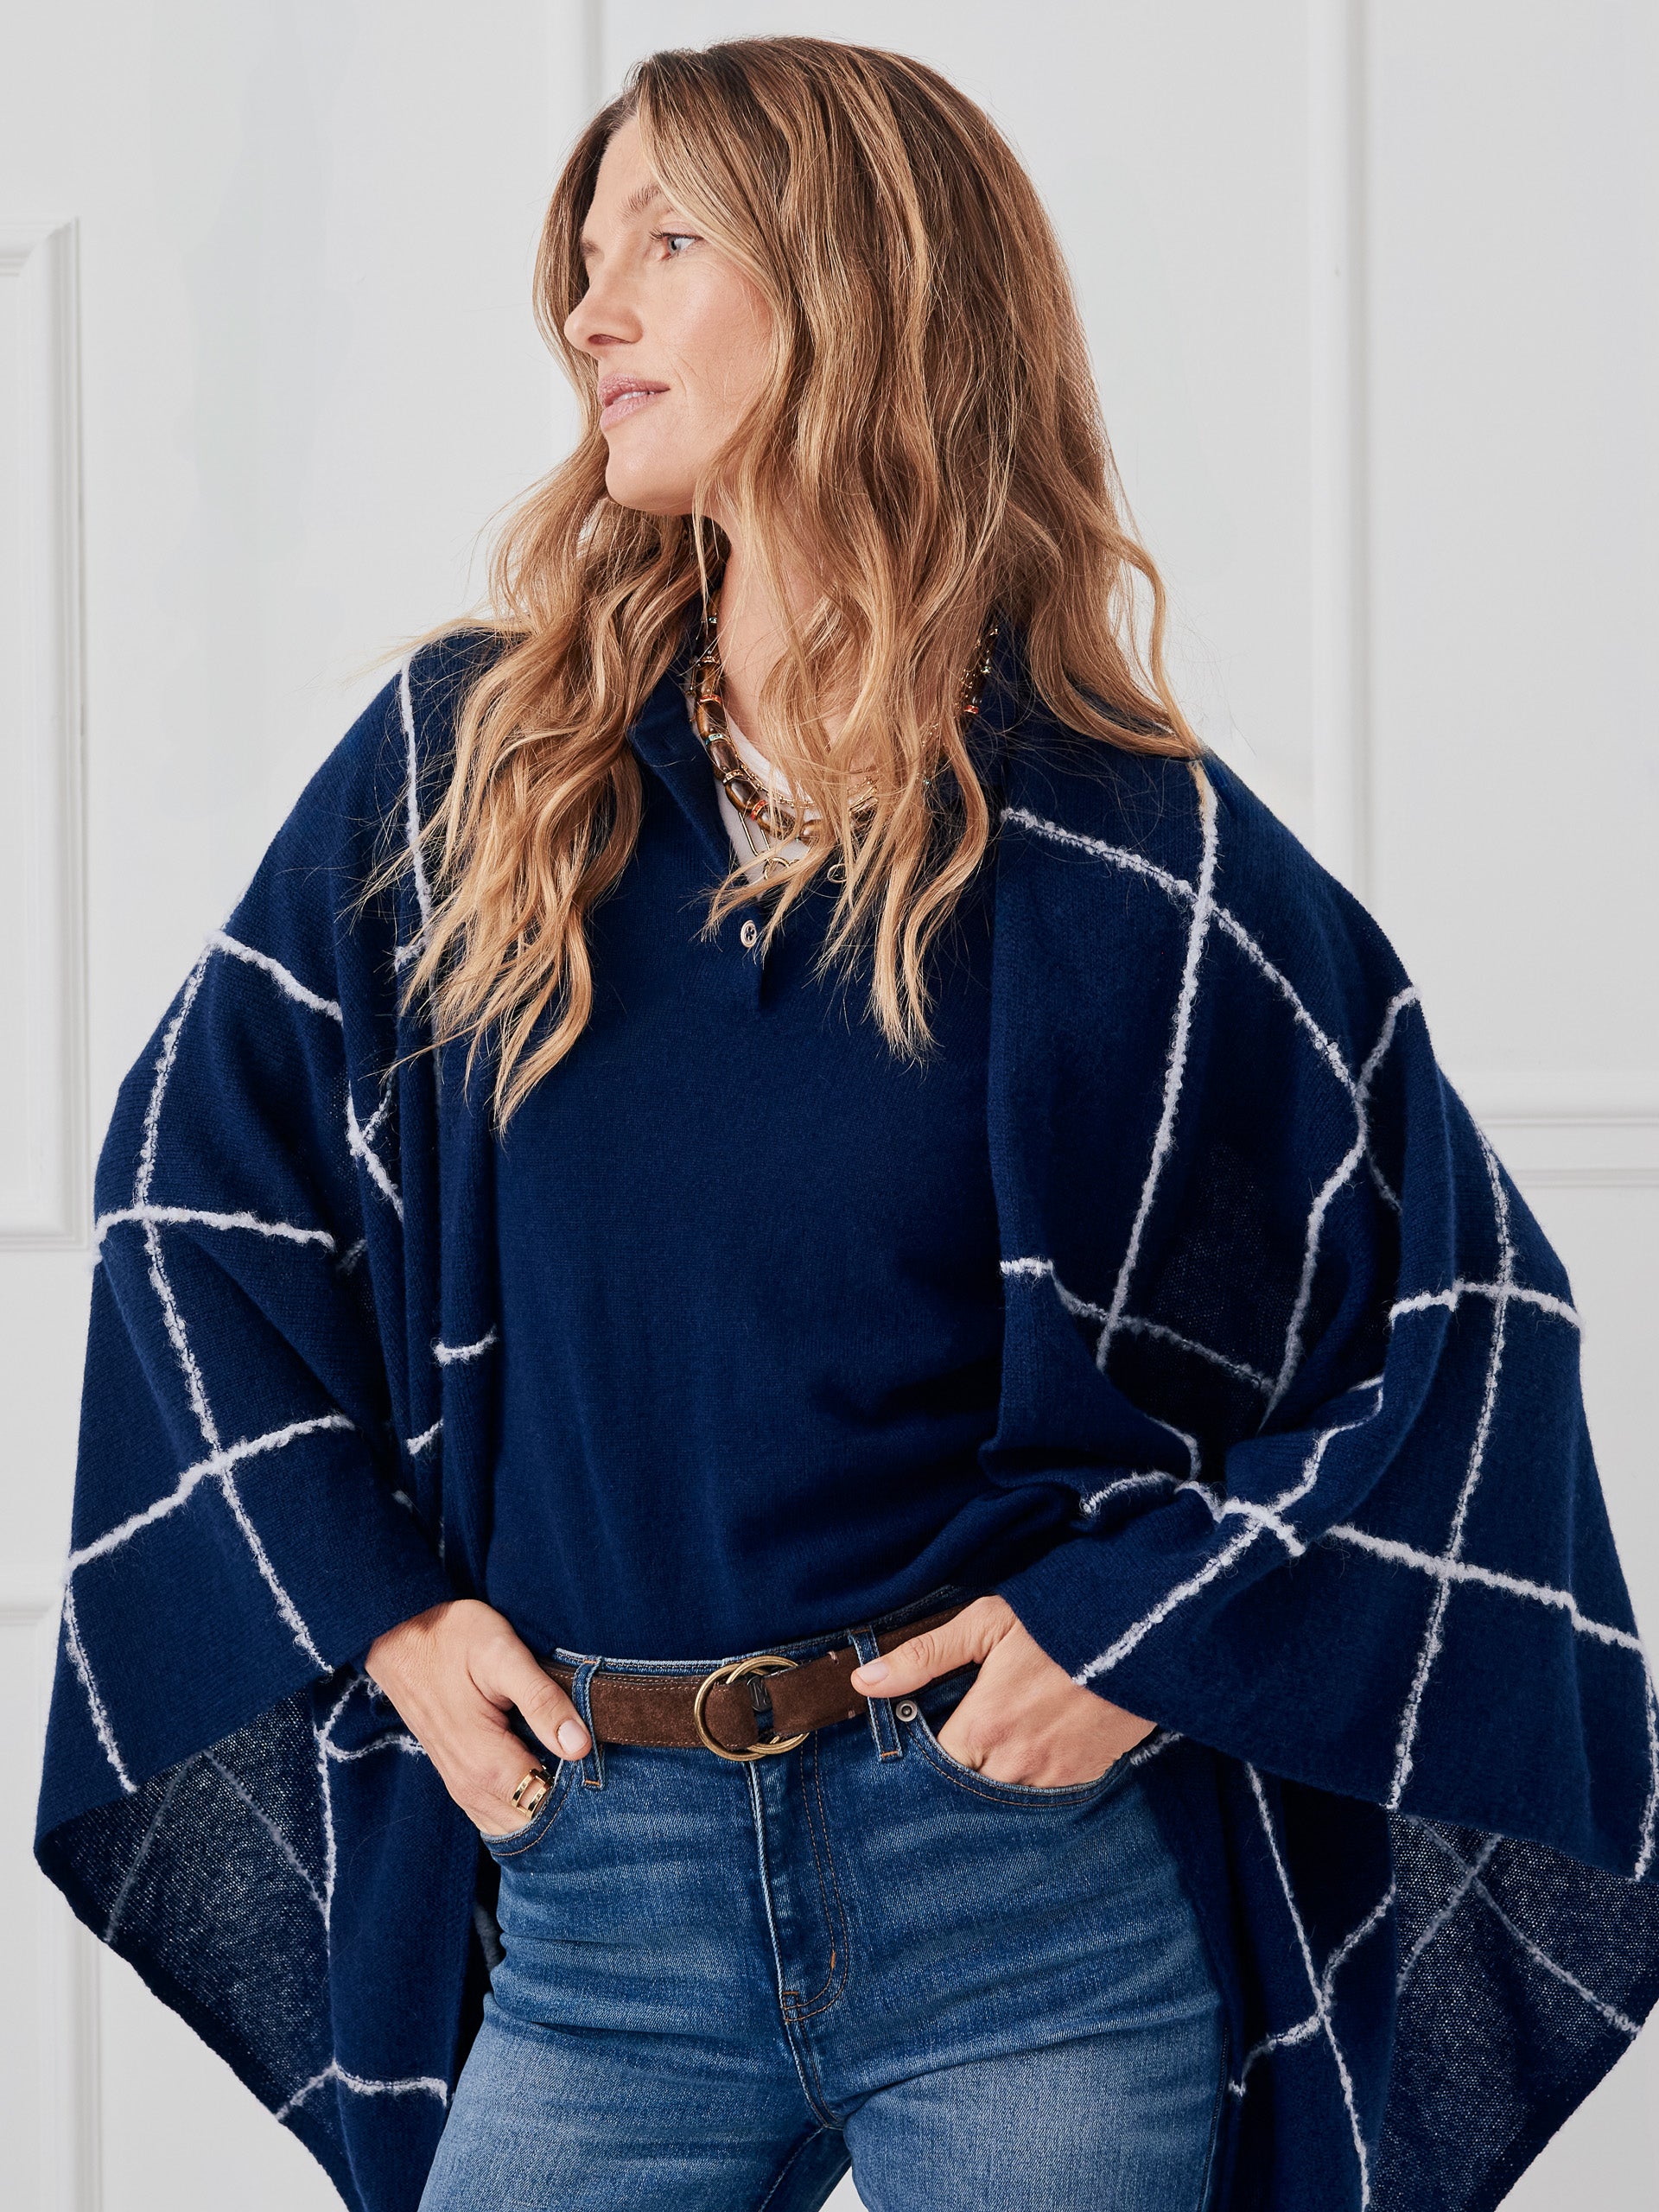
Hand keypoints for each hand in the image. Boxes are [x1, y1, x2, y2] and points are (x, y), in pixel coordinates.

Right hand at [364, 1598, 591, 1835]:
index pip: (549, 1808)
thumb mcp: (502, 1655)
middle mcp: (471, 1789)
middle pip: (534, 1822)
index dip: (583, 1794)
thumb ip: (542, 1701)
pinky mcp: (461, 1780)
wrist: (401, 1635)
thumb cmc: (453, 1638)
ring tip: (578, 1769)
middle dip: (571, 1806)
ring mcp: (463, 1789)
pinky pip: (500, 1813)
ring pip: (517, 1823)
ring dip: (550, 1805)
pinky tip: (550, 1773)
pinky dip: (527, 1803)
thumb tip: (580, 1746)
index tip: (606, 1767)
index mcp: (486, 1765)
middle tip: (600, 1767)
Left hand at [848, 1594, 1156, 1786]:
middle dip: (963, 1772)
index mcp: (985, 1724)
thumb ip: (924, 1656)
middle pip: (969, 1791)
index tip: (930, 1735)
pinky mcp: (1088, 1775)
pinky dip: (1036, 1779)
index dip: (928, 1754)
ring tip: (1000, 1744)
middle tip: (968, 1739)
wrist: (1144, 1628)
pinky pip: (1048, 1796)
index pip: (936, 1766)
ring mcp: (1056, 1775)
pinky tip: (1035, 1748)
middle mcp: (1017, 1761)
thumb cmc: (1058, 1619)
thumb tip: (865, 1682)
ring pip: (1008, 1799)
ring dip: (999, 1777)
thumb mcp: (986, 1623)